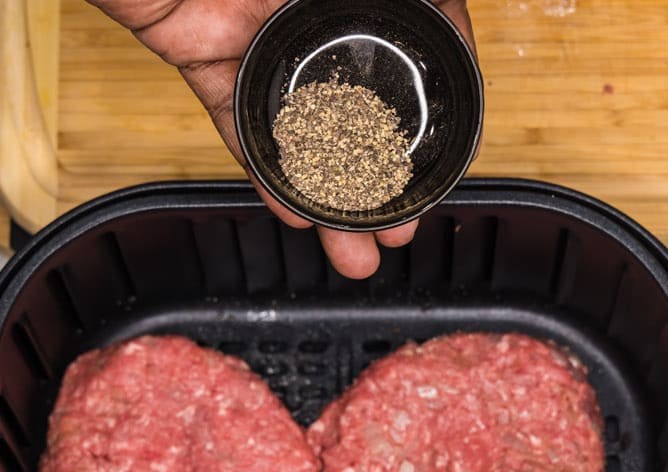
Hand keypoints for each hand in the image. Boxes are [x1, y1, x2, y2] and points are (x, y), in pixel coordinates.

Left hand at [87, 0, 475, 279]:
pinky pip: (243, 127)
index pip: (414, 62)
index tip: (444, 172)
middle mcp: (316, 21)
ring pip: (305, 135)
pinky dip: (268, 174)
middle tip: (397, 231)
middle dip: (380, 184)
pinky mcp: (213, 63)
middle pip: (360, 116)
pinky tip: (293, 211)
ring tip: (353, 250)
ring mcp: (266, 47)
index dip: (433, 122)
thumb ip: (418, 2)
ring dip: (329, 199)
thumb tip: (454, 20)